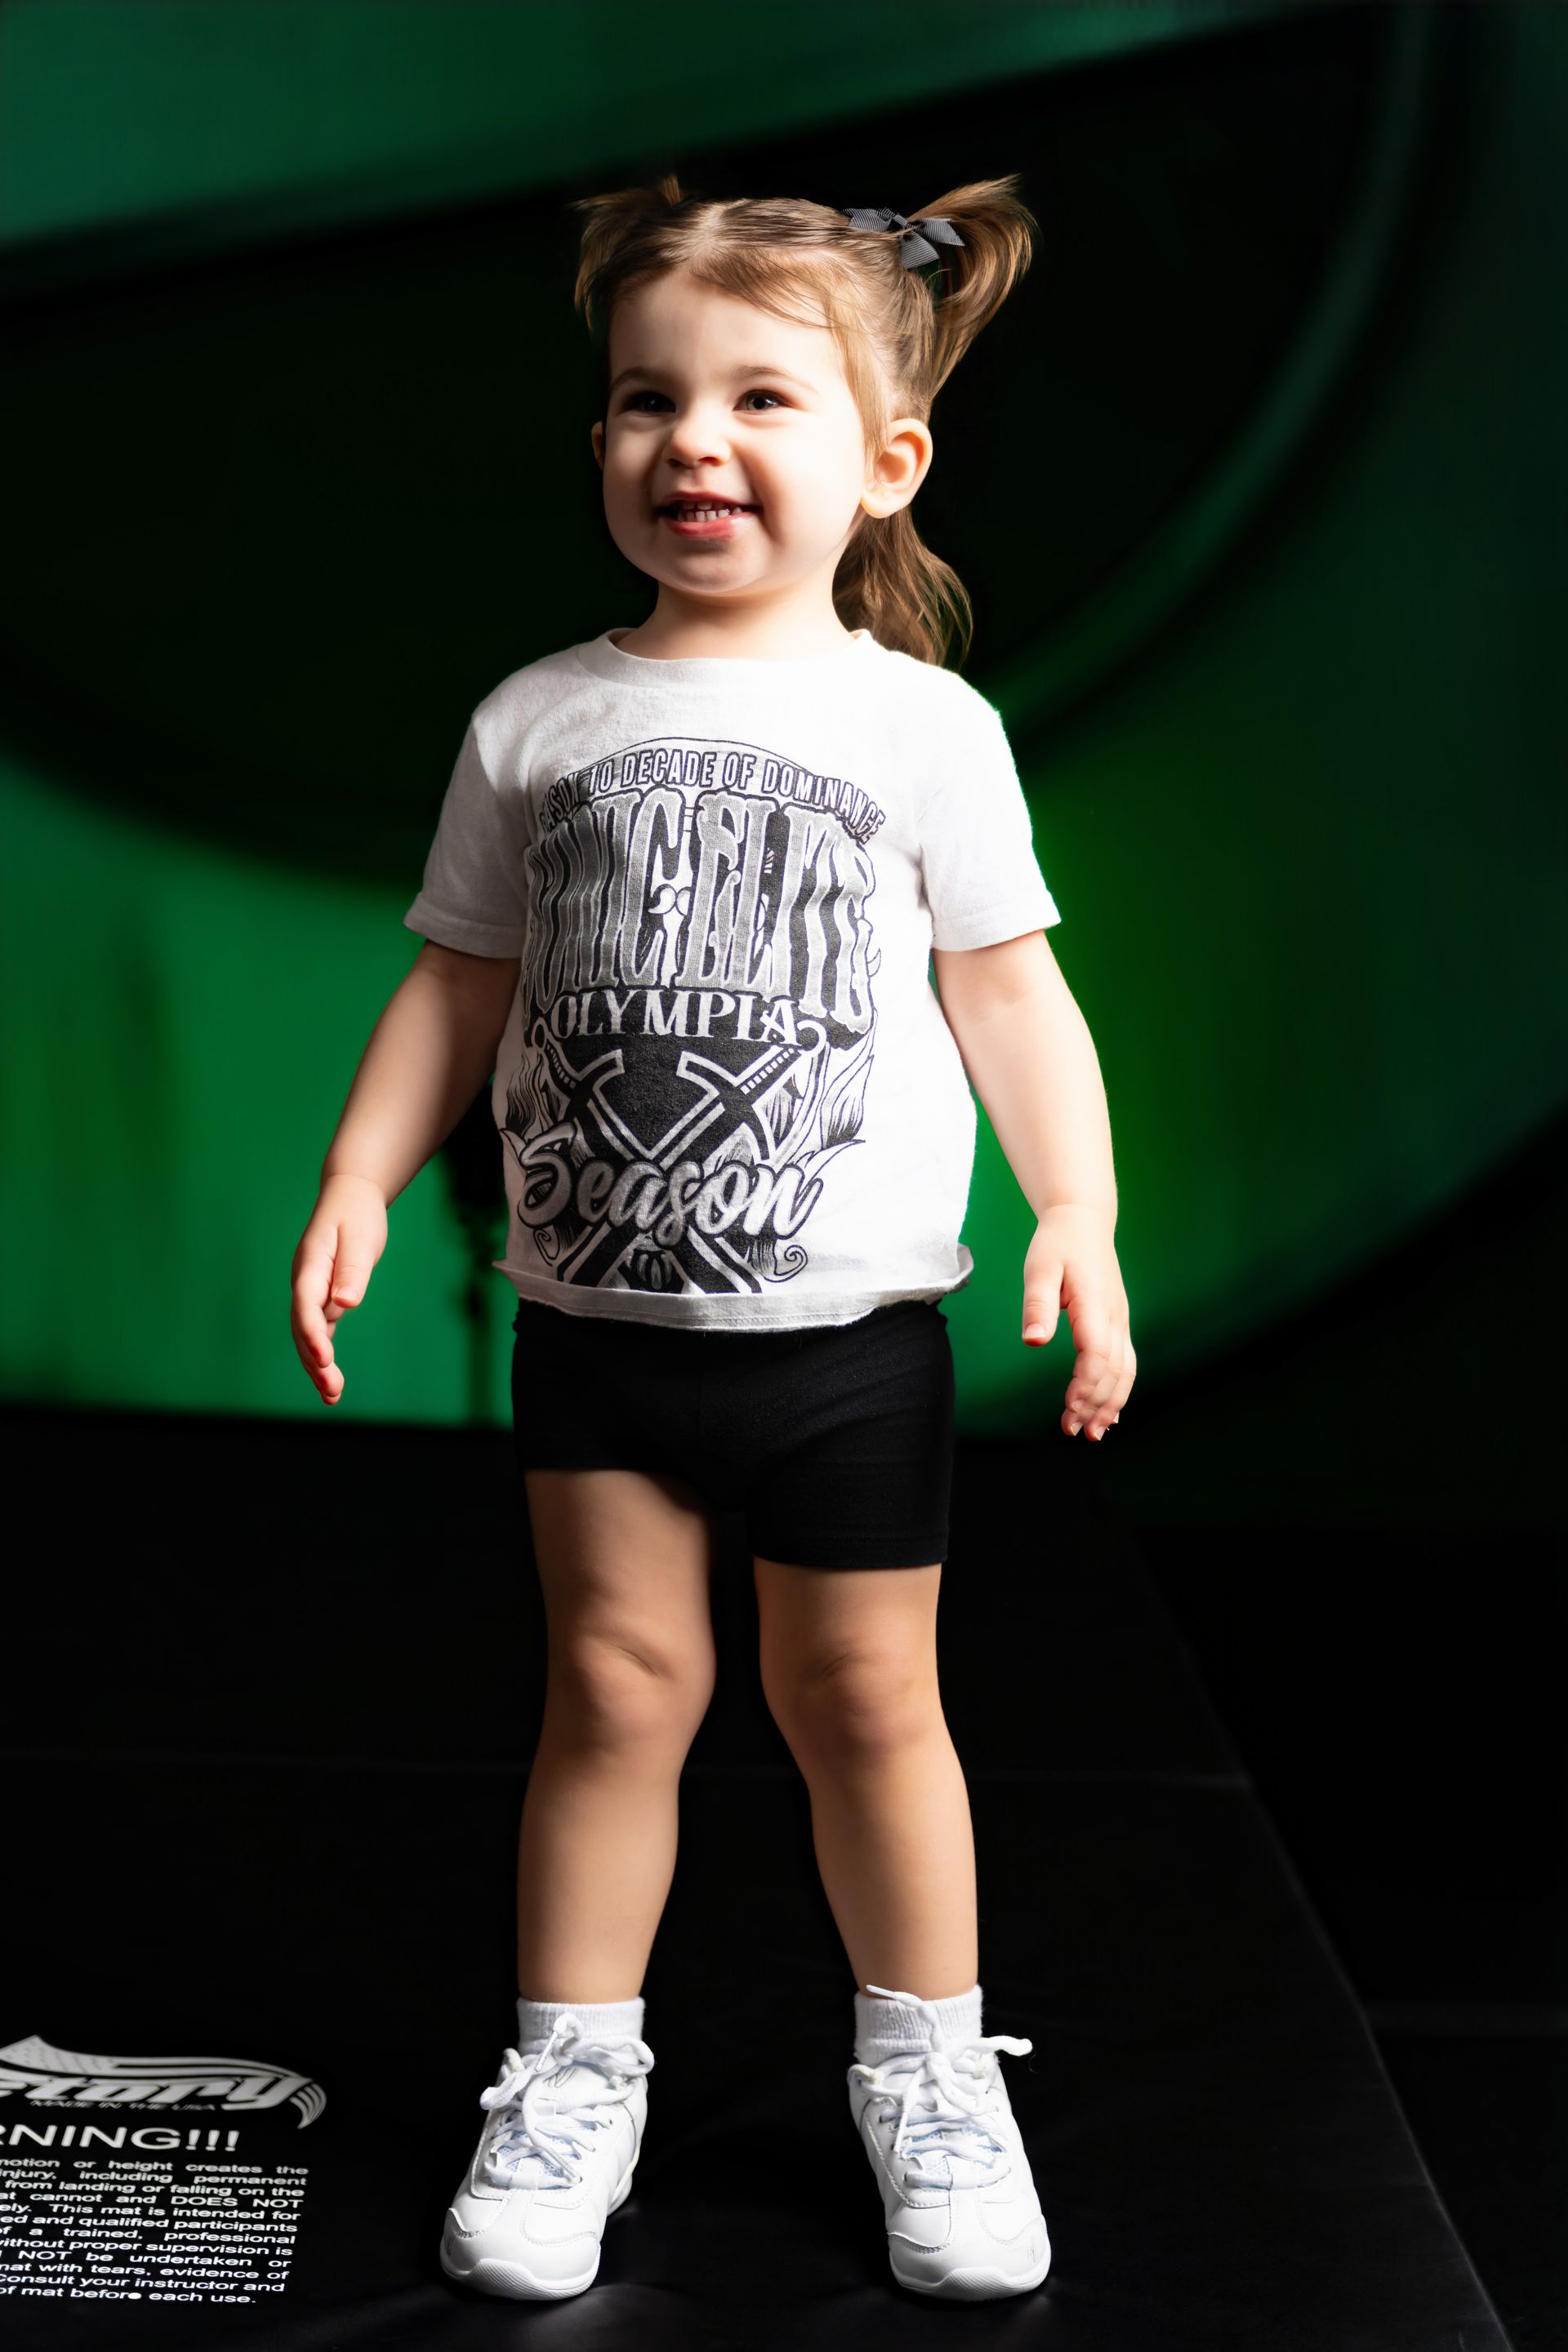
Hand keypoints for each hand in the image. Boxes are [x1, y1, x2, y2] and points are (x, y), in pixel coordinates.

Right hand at [290, 1174, 388, 1405]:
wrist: (349, 1196)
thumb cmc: (357, 1214)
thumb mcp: (361, 1237)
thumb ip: (354, 1269)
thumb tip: (346, 1303)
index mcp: (310, 1265)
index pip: (306, 1305)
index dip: (313, 1334)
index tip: (325, 1359)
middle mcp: (305, 1282)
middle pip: (303, 1328)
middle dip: (315, 1360)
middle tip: (332, 1390)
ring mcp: (310, 1292)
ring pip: (308, 1335)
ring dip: (317, 1366)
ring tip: (332, 1397)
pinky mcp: (322, 1299)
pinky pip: (319, 1332)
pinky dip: (323, 1356)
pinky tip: (330, 1383)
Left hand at [1020, 1204, 1135, 1441]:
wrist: (1083, 1222)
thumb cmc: (1058, 1244)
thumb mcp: (1040, 1268)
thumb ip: (1038, 1304)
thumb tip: (1033, 1341)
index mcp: (1094, 1305)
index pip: (1097, 1354)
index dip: (1086, 1385)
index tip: (1069, 1407)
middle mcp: (1114, 1316)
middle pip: (1115, 1370)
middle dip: (1097, 1404)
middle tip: (1073, 1430)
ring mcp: (1120, 1320)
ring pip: (1125, 1370)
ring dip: (1111, 1403)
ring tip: (1093, 1432)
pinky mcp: (1118, 1323)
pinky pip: (1126, 1362)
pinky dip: (1119, 1390)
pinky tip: (1109, 1412)